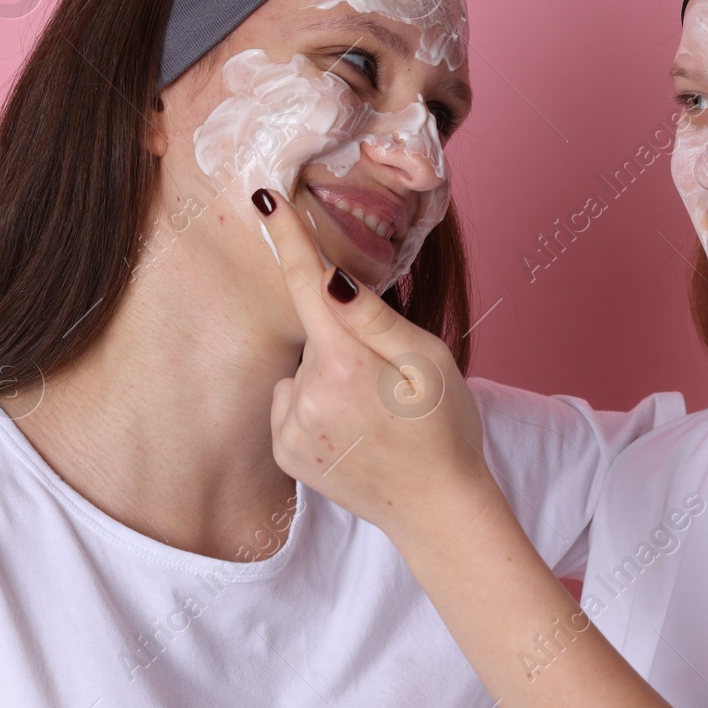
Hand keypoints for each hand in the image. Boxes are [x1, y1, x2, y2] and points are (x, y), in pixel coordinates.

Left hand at [256, 188, 491, 538]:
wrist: (438, 508)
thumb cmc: (445, 429)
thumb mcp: (428, 361)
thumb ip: (375, 317)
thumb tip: (329, 277)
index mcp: (344, 363)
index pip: (307, 285)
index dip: (287, 238)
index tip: (263, 198)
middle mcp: (306, 395)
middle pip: (317, 333)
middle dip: (346, 339)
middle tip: (392, 380)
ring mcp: (290, 428)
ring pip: (304, 369)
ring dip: (332, 375)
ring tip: (376, 411)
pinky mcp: (284, 452)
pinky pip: (294, 403)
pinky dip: (317, 406)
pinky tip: (353, 430)